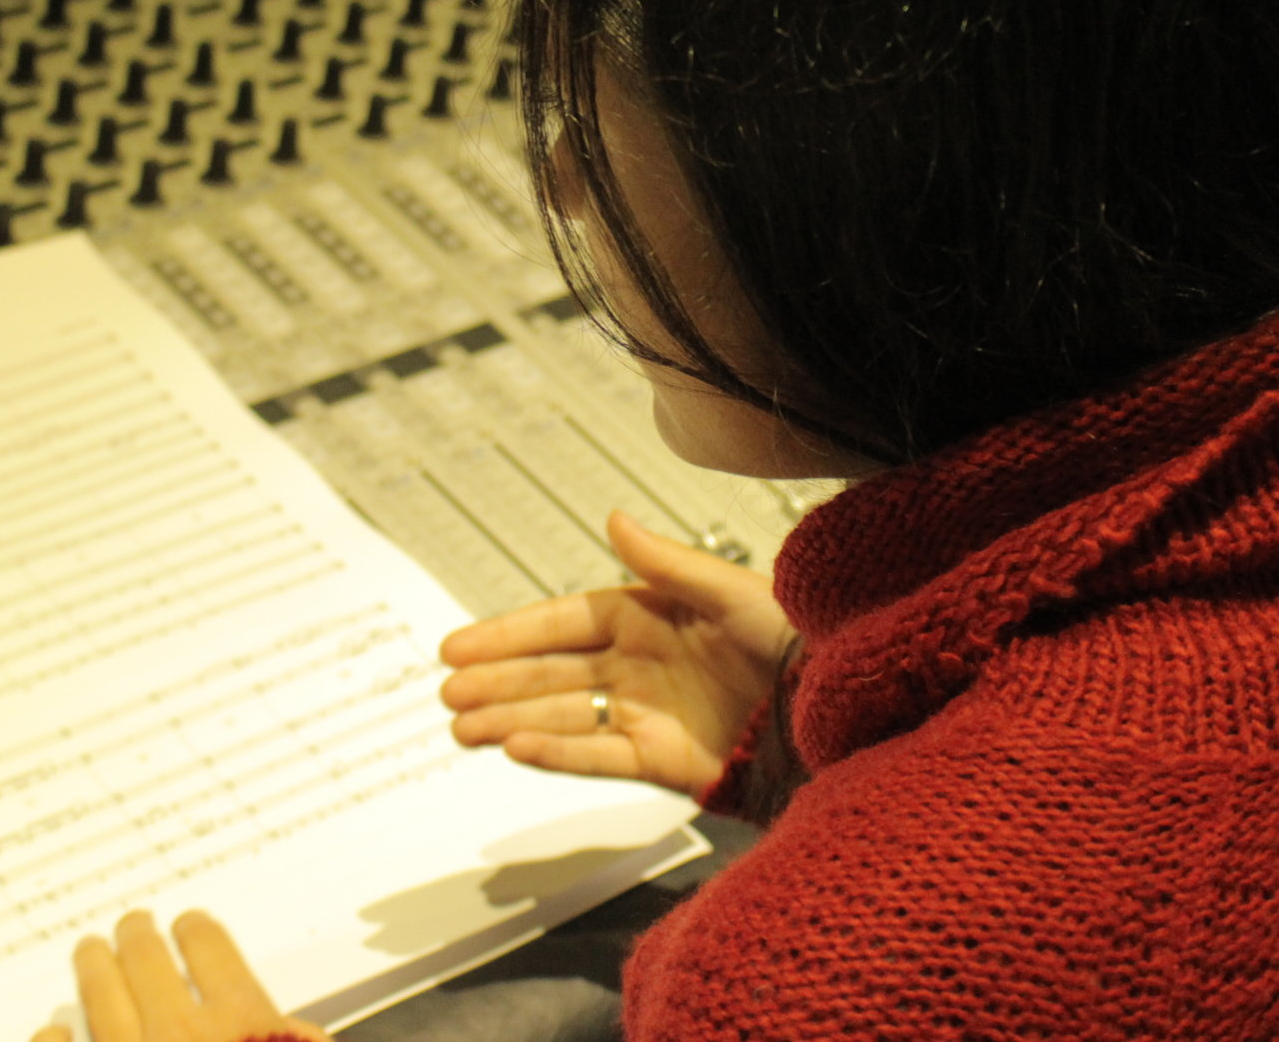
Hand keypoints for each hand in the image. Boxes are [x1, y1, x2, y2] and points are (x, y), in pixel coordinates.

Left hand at [30, 909, 320, 1041]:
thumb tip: (299, 1031)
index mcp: (243, 1023)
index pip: (212, 950)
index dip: (197, 931)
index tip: (188, 924)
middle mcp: (180, 1034)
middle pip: (148, 960)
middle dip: (138, 937)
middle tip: (132, 926)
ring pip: (101, 996)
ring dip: (93, 966)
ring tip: (89, 952)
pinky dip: (53, 1036)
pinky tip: (52, 1028)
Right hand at [439, 510, 794, 798]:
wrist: (832, 708)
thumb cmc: (795, 639)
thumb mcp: (731, 590)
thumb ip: (667, 562)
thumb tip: (613, 517)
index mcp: (651, 615)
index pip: (565, 622)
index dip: (512, 633)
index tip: (460, 645)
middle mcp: (640, 665)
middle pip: (552, 672)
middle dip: (498, 681)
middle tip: (446, 692)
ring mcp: (646, 714)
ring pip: (562, 716)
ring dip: (511, 718)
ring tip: (461, 726)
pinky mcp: (661, 760)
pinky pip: (597, 757)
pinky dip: (557, 753)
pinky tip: (515, 747)